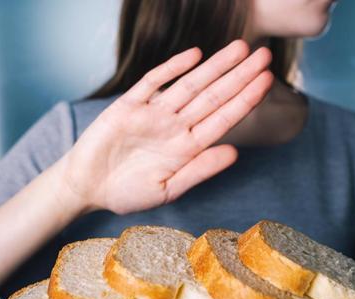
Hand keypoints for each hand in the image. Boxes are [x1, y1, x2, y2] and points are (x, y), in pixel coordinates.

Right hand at [62, 39, 272, 214]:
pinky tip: (195, 55)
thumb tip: (235, 153)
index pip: (223, 119)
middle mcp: (175, 126)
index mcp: (187, 148)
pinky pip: (153, 82)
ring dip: (214, 66)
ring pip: (189, 84)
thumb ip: (199, 171)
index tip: (268, 82)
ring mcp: (153, 114)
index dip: (246, 100)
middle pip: (213, 96)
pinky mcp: (128, 105)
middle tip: (265, 55)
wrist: (86, 187)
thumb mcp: (167, 189)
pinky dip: (172, 68)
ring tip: (240, 48)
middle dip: (240, 75)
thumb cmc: (126, 193)